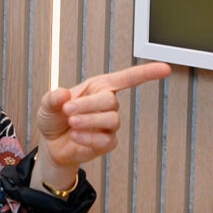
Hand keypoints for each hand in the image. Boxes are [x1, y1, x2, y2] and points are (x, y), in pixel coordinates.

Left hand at [32, 62, 171, 191]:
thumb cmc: (54, 118)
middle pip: (111, 101)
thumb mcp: (47, 104)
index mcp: (98, 87)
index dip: (146, 73)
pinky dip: (88, 137)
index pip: (127, 78)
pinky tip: (76, 136)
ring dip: (88, 121)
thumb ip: (53, 97)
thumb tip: (63, 94)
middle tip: (68, 110)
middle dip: (87, 105)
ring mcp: (109, 124)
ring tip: (71, 123)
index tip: (165, 68)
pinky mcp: (107, 142)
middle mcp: (107, 104)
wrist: (51, 144)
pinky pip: (105, 140)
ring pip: (111, 120)